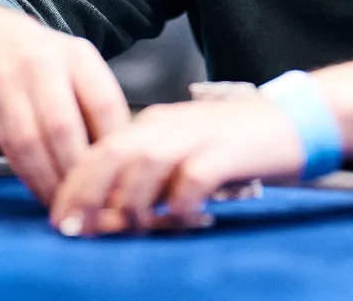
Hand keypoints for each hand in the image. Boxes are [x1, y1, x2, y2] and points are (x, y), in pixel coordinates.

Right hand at [0, 1, 130, 202]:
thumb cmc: (44, 63)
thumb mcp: (76, 68)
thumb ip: (97, 107)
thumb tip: (124, 162)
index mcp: (78, 56)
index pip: (104, 104)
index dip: (113, 147)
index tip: (122, 178)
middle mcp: (44, 65)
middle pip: (64, 127)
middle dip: (78, 172)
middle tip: (93, 202)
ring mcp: (10, 82)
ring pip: (31, 142)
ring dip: (49, 181)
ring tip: (66, 206)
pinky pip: (9, 148)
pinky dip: (28, 176)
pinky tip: (43, 192)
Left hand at [50, 98, 304, 236]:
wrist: (292, 121)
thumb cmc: (234, 146)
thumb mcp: (183, 153)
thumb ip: (149, 177)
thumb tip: (112, 216)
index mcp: (152, 123)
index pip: (99, 150)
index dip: (75, 186)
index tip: (60, 221)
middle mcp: (168, 125)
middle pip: (113, 154)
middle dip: (87, 195)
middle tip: (74, 230)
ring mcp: (197, 135)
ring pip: (146, 164)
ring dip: (130, 202)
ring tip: (126, 230)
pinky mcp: (227, 151)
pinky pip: (194, 176)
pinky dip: (181, 201)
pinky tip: (182, 219)